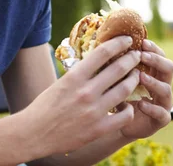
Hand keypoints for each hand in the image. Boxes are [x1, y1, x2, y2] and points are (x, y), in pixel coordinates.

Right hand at [25, 36, 141, 154]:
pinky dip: (130, 108)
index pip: (103, 52)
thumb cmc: (46, 105)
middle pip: (118, 68)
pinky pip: (124, 115)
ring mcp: (94, 111)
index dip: (119, 43)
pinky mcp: (99, 128)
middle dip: (132, 59)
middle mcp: (86, 91)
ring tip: (136, 75)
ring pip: (125, 90)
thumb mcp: (61, 82)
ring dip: (134, 80)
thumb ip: (80, 73)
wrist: (35, 133)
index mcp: (74, 76)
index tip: (127, 40)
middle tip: (137, 55)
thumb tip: (98, 59)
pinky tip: (128, 105)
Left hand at [119, 39, 172, 139]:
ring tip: (141, 77)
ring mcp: (164, 102)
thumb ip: (117, 65)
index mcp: (154, 72)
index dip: (153, 48)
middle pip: (169, 68)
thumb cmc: (118, 95)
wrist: (117, 123)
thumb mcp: (117, 78)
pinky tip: (141, 104)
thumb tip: (106, 44)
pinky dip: (152, 108)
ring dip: (154, 82)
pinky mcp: (161, 119)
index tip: (142, 42)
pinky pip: (162, 113)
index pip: (159, 55)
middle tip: (142, 56)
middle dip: (157, 60)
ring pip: (166, 89)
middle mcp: (162, 85)